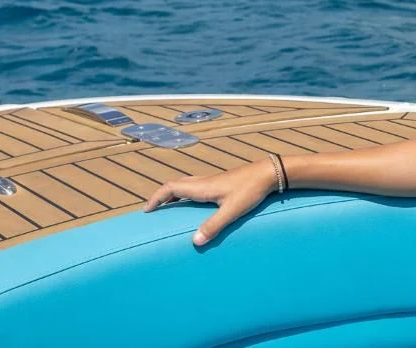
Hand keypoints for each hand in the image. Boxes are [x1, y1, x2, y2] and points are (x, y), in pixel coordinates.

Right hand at [144, 158, 281, 245]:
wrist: (268, 173)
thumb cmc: (251, 190)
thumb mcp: (232, 210)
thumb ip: (214, 225)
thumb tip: (195, 241)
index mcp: (202, 187)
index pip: (171, 188)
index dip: (156, 198)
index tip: (147, 210)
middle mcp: (204, 182)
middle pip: (176, 185)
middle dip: (162, 197)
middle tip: (154, 211)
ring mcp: (213, 181)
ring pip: (186, 185)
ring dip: (174, 195)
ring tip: (169, 209)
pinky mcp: (221, 183)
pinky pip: (196, 187)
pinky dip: (186, 195)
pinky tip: (194, 206)